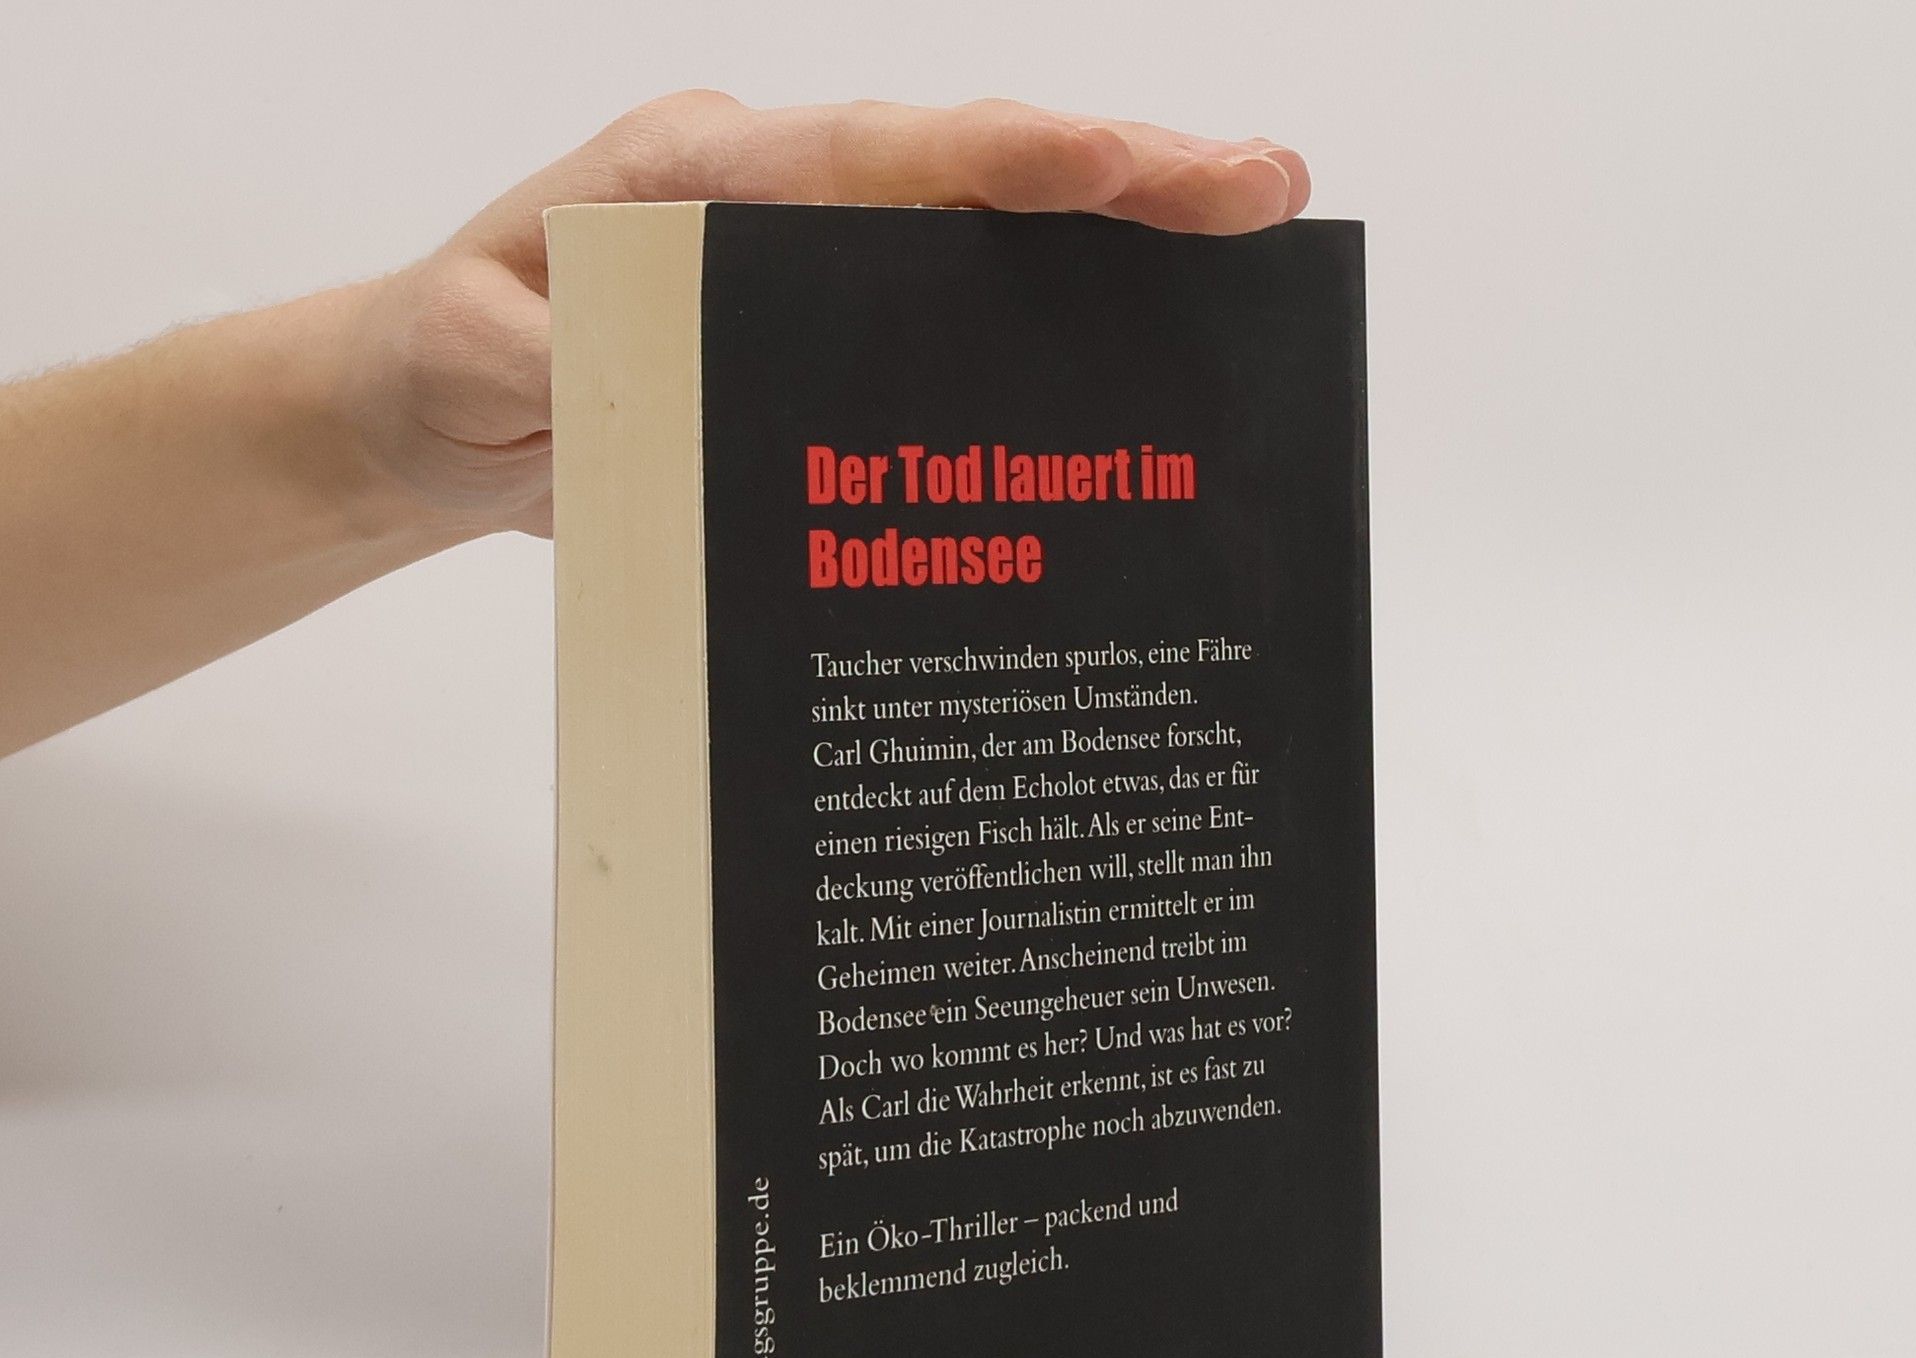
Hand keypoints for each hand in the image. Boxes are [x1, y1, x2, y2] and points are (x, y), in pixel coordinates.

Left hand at [340, 95, 1309, 539]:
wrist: (431, 419)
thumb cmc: (441, 368)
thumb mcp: (462, 362)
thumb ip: (538, 359)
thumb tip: (622, 366)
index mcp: (697, 178)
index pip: (870, 157)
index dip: (998, 162)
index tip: (1119, 165)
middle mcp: (773, 202)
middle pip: (963, 179)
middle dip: (1116, 182)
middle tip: (1261, 192)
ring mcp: (807, 271)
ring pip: (978, 247)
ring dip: (1110, 256)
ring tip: (1246, 262)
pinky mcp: (821, 347)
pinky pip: (948, 329)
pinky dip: (1044, 333)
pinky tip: (1134, 369)